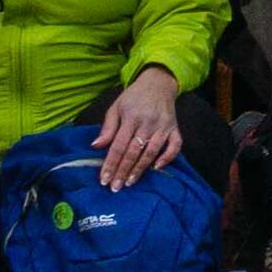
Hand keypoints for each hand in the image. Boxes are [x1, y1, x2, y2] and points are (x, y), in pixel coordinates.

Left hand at [94, 70, 182, 190]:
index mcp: (131, 117)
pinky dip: (167, 158)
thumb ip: (107, 128)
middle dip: (123, 171)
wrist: (158, 83)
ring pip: (151, 152)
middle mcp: (148, 122)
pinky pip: (175, 146)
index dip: (111, 163)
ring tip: (130, 182)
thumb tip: (96, 146)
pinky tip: (157, 168)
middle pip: (134, 152)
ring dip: (140, 169)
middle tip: (115, 187)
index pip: (119, 145)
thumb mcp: (116, 107)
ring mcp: (163, 126)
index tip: (104, 179)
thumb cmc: (133, 98)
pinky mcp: (175, 129)